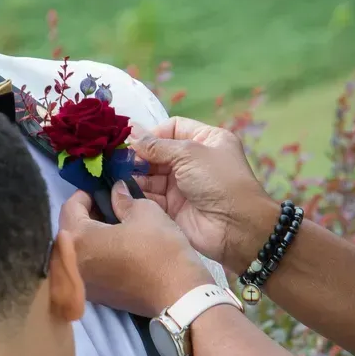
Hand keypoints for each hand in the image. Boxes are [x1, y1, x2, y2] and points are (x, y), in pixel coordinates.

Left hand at [59, 182, 213, 317]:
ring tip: (113, 228)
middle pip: (70, 230)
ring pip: (78, 251)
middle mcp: (71, 264)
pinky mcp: (97, 296)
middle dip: (86, 216)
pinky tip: (117, 250)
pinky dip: (97, 255)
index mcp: (77, 239)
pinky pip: (88, 267)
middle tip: (107, 207)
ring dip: (90, 237)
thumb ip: (124, 199)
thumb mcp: (145, 212)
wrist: (178, 295)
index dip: (85, 194)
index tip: (101, 191)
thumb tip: (116, 191)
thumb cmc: (159, 249)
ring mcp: (82, 283)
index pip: (69, 207)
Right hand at [131, 117, 276, 271]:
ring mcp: (183, 185)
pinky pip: (151, 196)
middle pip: (159, 153)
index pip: (173, 128)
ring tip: (117, 174)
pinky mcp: (173, 207)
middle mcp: (194, 161)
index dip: (153, 133)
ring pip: (151, 175)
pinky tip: (123, 190)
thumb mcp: (189, 154)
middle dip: (140, 155)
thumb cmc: (218, 181)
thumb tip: (132, 131)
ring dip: (135, 174)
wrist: (236, 227)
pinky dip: (137, 193)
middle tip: (119, 160)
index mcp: (206, 140)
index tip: (133, 141)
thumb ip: (158, 145)